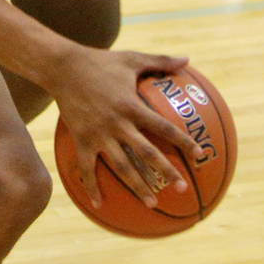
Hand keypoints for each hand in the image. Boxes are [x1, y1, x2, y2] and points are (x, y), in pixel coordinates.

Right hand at [50, 48, 200, 208]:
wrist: (64, 67)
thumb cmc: (101, 61)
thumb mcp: (132, 58)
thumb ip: (160, 61)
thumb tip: (187, 59)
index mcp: (131, 104)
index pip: (163, 126)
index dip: (182, 140)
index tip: (199, 154)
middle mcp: (117, 122)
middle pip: (146, 152)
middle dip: (166, 171)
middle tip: (182, 188)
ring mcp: (98, 133)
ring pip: (121, 165)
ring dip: (137, 186)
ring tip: (152, 203)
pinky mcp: (81, 139)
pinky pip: (87, 168)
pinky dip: (92, 187)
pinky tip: (99, 204)